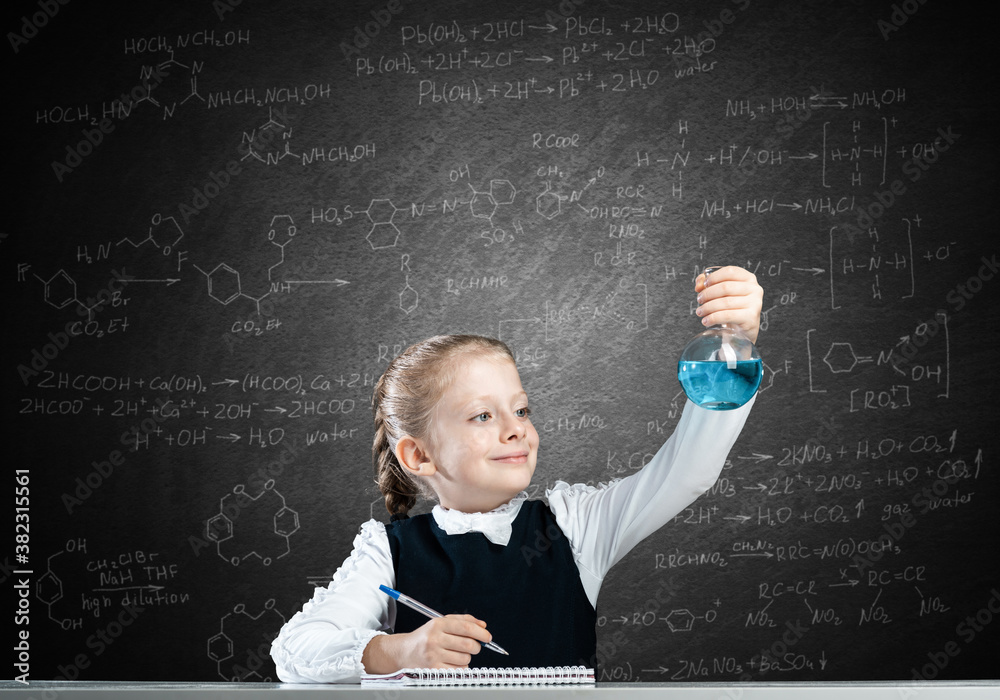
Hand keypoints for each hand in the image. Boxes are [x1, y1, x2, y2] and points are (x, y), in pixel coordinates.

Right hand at [362, 614, 491, 671]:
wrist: (405, 651)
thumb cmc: (426, 636)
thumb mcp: (441, 622)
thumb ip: (463, 620)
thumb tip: (483, 625)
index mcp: (438, 624)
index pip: (466, 627)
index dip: (481, 633)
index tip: (488, 637)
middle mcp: (435, 639)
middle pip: (468, 644)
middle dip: (476, 646)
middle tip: (474, 646)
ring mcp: (434, 655)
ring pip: (465, 659)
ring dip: (466, 657)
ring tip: (457, 653)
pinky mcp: (434, 669)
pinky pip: (458, 670)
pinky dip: (460, 667)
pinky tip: (452, 662)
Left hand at [694, 266, 763, 342]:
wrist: (743, 330)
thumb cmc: (732, 308)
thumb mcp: (721, 293)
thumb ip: (708, 284)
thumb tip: (699, 285)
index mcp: (748, 278)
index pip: (730, 271)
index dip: (714, 277)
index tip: (704, 285)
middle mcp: (754, 289)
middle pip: (725, 287)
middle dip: (708, 294)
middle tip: (699, 300)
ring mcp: (754, 304)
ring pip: (725, 302)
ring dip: (708, 307)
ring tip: (700, 312)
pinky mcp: (750, 318)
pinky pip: (728, 315)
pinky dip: (713, 318)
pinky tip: (706, 321)